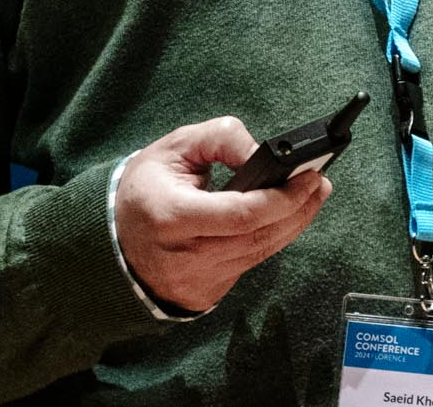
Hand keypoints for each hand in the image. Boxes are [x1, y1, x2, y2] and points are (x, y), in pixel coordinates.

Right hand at [112, 117, 330, 314]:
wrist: (112, 241)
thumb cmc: (146, 188)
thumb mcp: (175, 147)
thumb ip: (221, 138)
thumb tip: (262, 151)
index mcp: (172, 216)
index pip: (241, 214)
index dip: (282, 198)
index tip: (309, 176)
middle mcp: (185, 256)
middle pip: (258, 237)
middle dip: (297, 209)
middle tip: (320, 183)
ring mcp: (195, 281)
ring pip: (260, 254)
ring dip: (292, 225)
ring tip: (312, 196)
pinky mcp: (204, 294)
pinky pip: (248, 265)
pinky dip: (270, 241)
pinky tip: (284, 219)